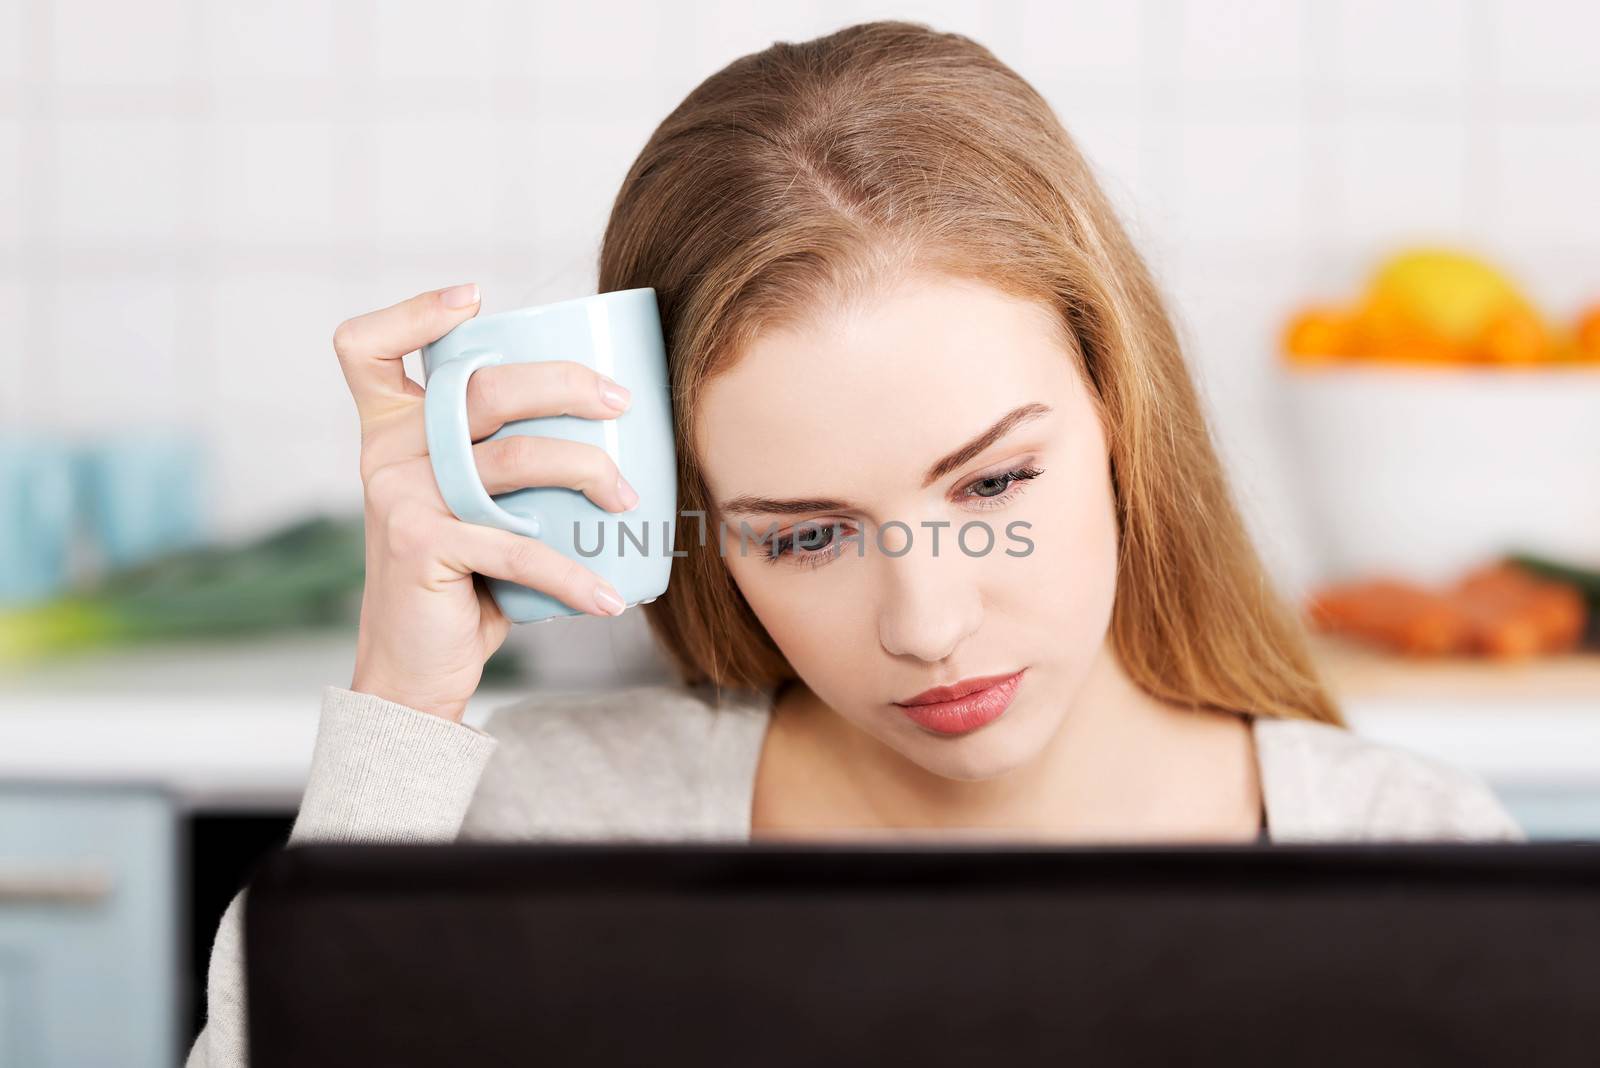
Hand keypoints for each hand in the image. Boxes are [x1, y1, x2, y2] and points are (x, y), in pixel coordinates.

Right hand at [333, 283, 640, 721]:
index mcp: (392, 431)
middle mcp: (387, 454)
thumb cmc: (465, 578)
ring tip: (628, 500)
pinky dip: (574, 576)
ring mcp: (400, 497)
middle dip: (565, 384)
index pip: (366, 349)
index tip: (474, 297)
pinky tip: (609, 598)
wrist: (416, 667)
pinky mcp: (421, 546)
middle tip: (622, 401)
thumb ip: (503, 459)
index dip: (413, 312)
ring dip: (588, 471)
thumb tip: (613, 417)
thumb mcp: (472, 506)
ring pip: (514, 458)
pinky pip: (519, 547)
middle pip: (482, 389)